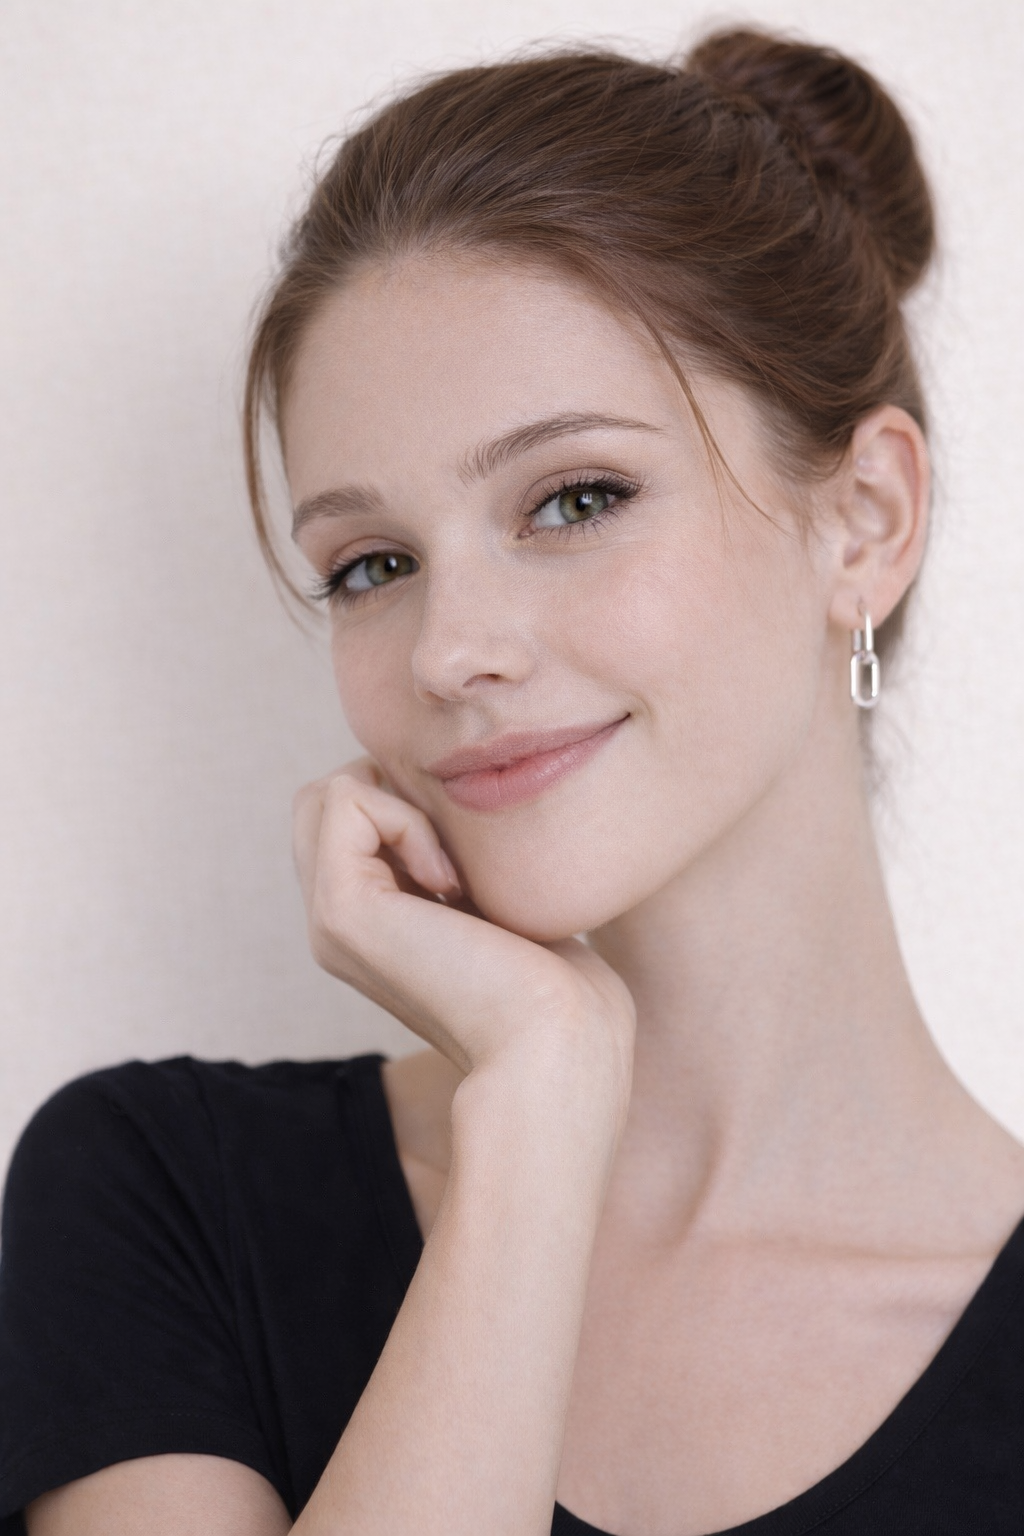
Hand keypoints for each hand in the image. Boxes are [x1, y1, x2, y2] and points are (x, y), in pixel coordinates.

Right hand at [293, 759, 635, 1087]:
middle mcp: (336, 924)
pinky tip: (449, 882)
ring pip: (327, 794)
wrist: (554, 1042)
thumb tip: (447, 793)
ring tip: (452, 870)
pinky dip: (406, 817)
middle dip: (392, 791)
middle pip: (324, 801)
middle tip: (454, 851)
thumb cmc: (555, 982)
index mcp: (369, 924)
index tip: (468, 862)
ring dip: (401, 803)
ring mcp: (329, 920)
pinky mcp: (340, 910)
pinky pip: (347, 800)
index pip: (347, 819)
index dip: (406, 803)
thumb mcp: (496, 901)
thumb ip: (457, 858)